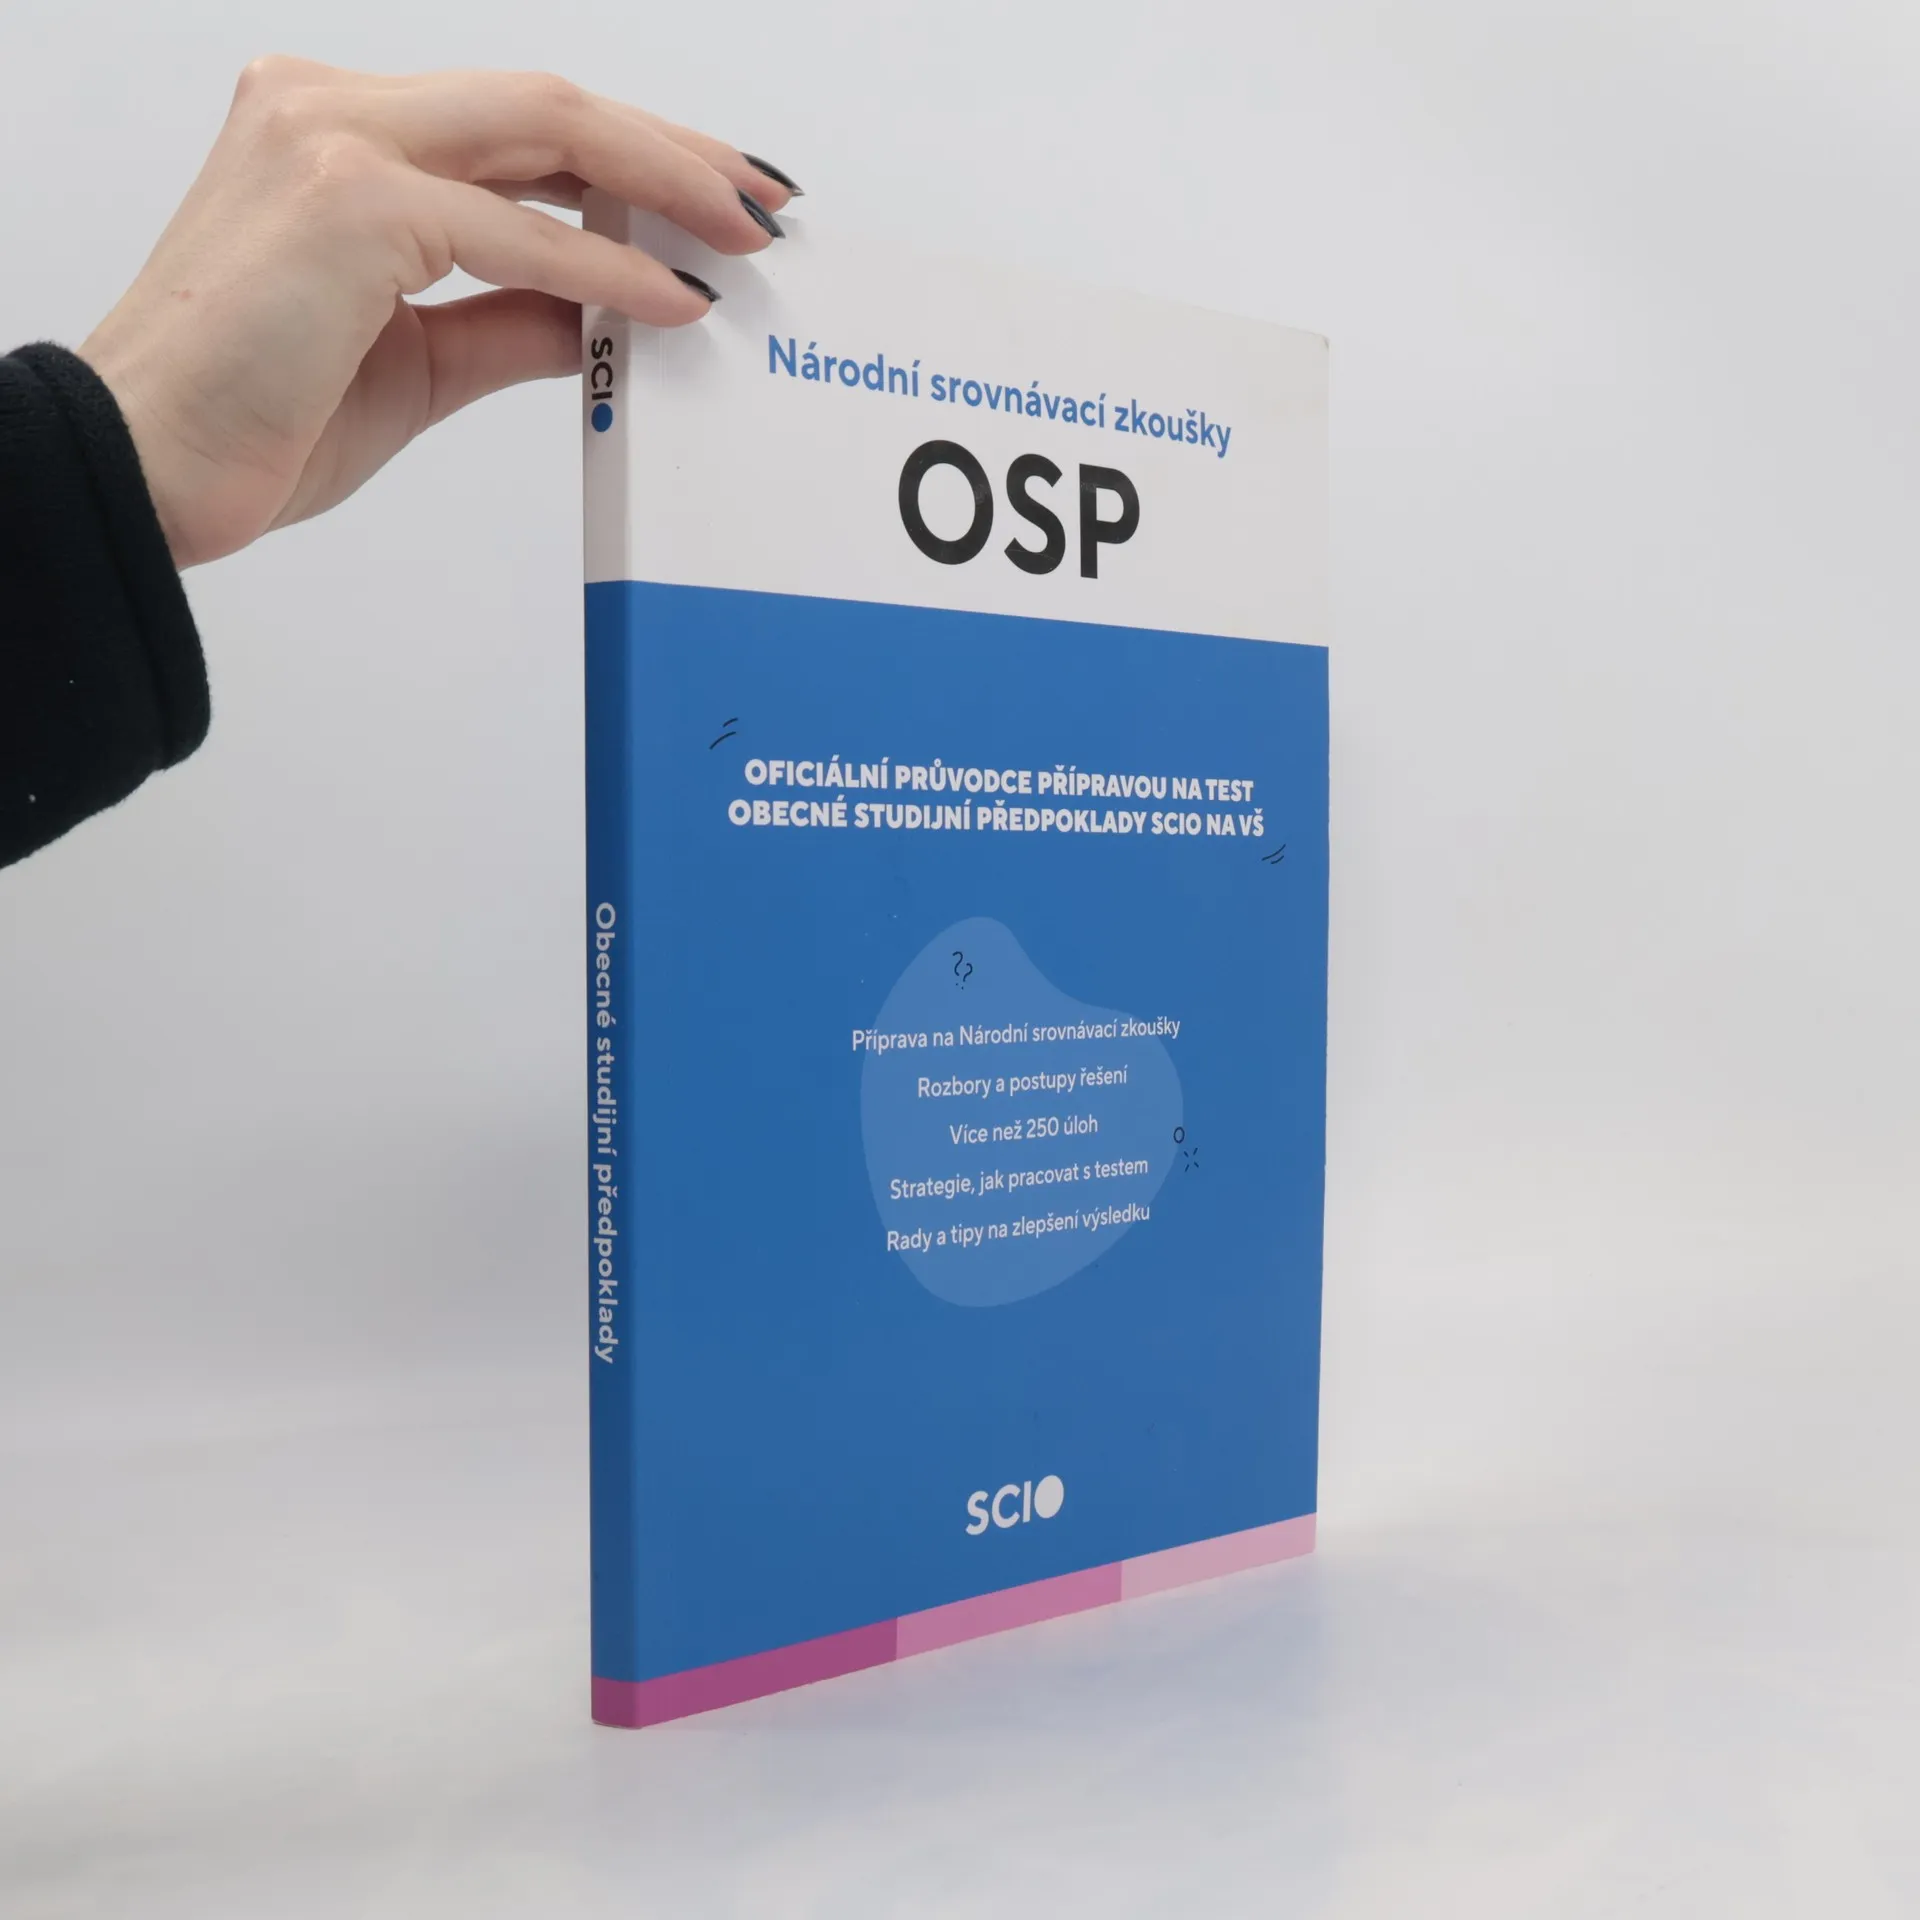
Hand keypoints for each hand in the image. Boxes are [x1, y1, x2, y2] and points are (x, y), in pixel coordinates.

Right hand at [79, 57, 797, 568]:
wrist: (147, 470)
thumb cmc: (252, 420)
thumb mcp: (417, 362)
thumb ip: (508, 318)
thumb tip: (602, 311)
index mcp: (334, 133)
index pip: (515, 124)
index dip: (625, 154)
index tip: (713, 196)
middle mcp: (329, 109)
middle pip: (545, 103)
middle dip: (671, 148)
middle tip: (765, 200)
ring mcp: (332, 139)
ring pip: (544, 129)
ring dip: (663, 182)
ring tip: (746, 236)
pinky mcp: (346, 201)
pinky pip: (518, 233)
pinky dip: (608, 266)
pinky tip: (676, 297)